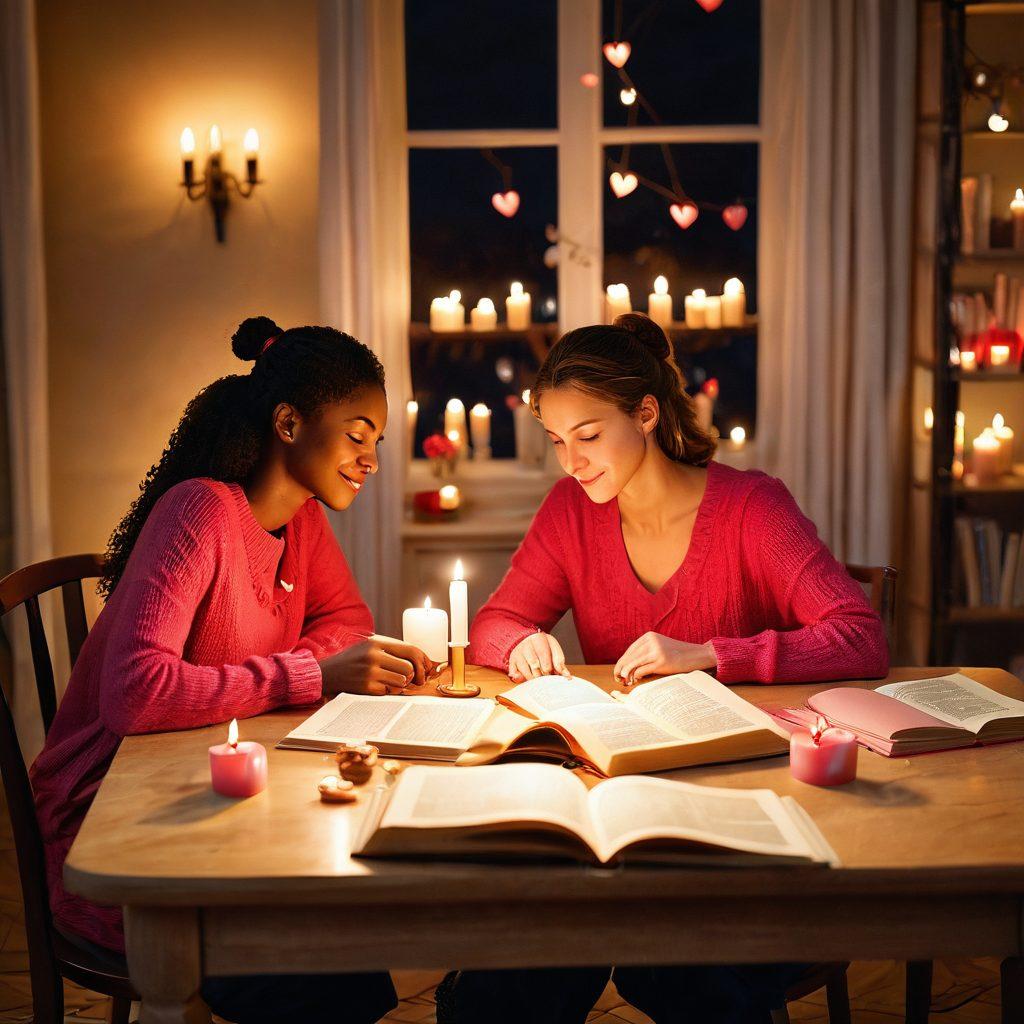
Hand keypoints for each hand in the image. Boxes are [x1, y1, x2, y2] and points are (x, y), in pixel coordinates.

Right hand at [319, 636, 436, 695]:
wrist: (327, 673)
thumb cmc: (354, 659)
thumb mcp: (370, 645)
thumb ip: (393, 649)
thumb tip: (422, 661)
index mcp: (376, 642)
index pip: (410, 649)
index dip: (423, 660)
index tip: (427, 668)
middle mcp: (373, 656)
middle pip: (409, 668)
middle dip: (411, 675)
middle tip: (406, 677)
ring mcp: (369, 673)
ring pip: (402, 681)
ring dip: (400, 684)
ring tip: (390, 680)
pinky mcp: (366, 688)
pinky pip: (390, 692)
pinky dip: (388, 691)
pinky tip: (378, 686)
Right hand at [508, 631, 570, 681]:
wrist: (527, 639)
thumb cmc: (543, 646)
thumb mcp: (553, 648)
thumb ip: (560, 661)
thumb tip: (567, 676)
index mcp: (538, 639)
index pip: (544, 657)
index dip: (549, 668)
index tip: (551, 673)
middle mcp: (526, 645)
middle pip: (535, 665)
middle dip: (542, 675)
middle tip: (545, 677)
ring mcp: (518, 653)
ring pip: (526, 671)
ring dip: (534, 678)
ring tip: (538, 678)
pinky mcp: (512, 660)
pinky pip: (515, 673)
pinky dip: (520, 679)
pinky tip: (524, 678)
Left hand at [614, 632, 716, 685]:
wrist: (695, 655)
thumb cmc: (676, 654)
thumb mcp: (659, 646)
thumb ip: (646, 651)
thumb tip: (626, 666)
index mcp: (649, 636)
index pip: (630, 650)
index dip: (622, 661)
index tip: (618, 671)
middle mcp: (651, 641)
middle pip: (629, 657)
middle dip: (620, 668)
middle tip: (617, 678)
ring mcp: (656, 651)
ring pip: (632, 664)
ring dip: (626, 674)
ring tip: (624, 681)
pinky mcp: (661, 661)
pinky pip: (641, 670)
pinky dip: (635, 676)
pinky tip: (635, 680)